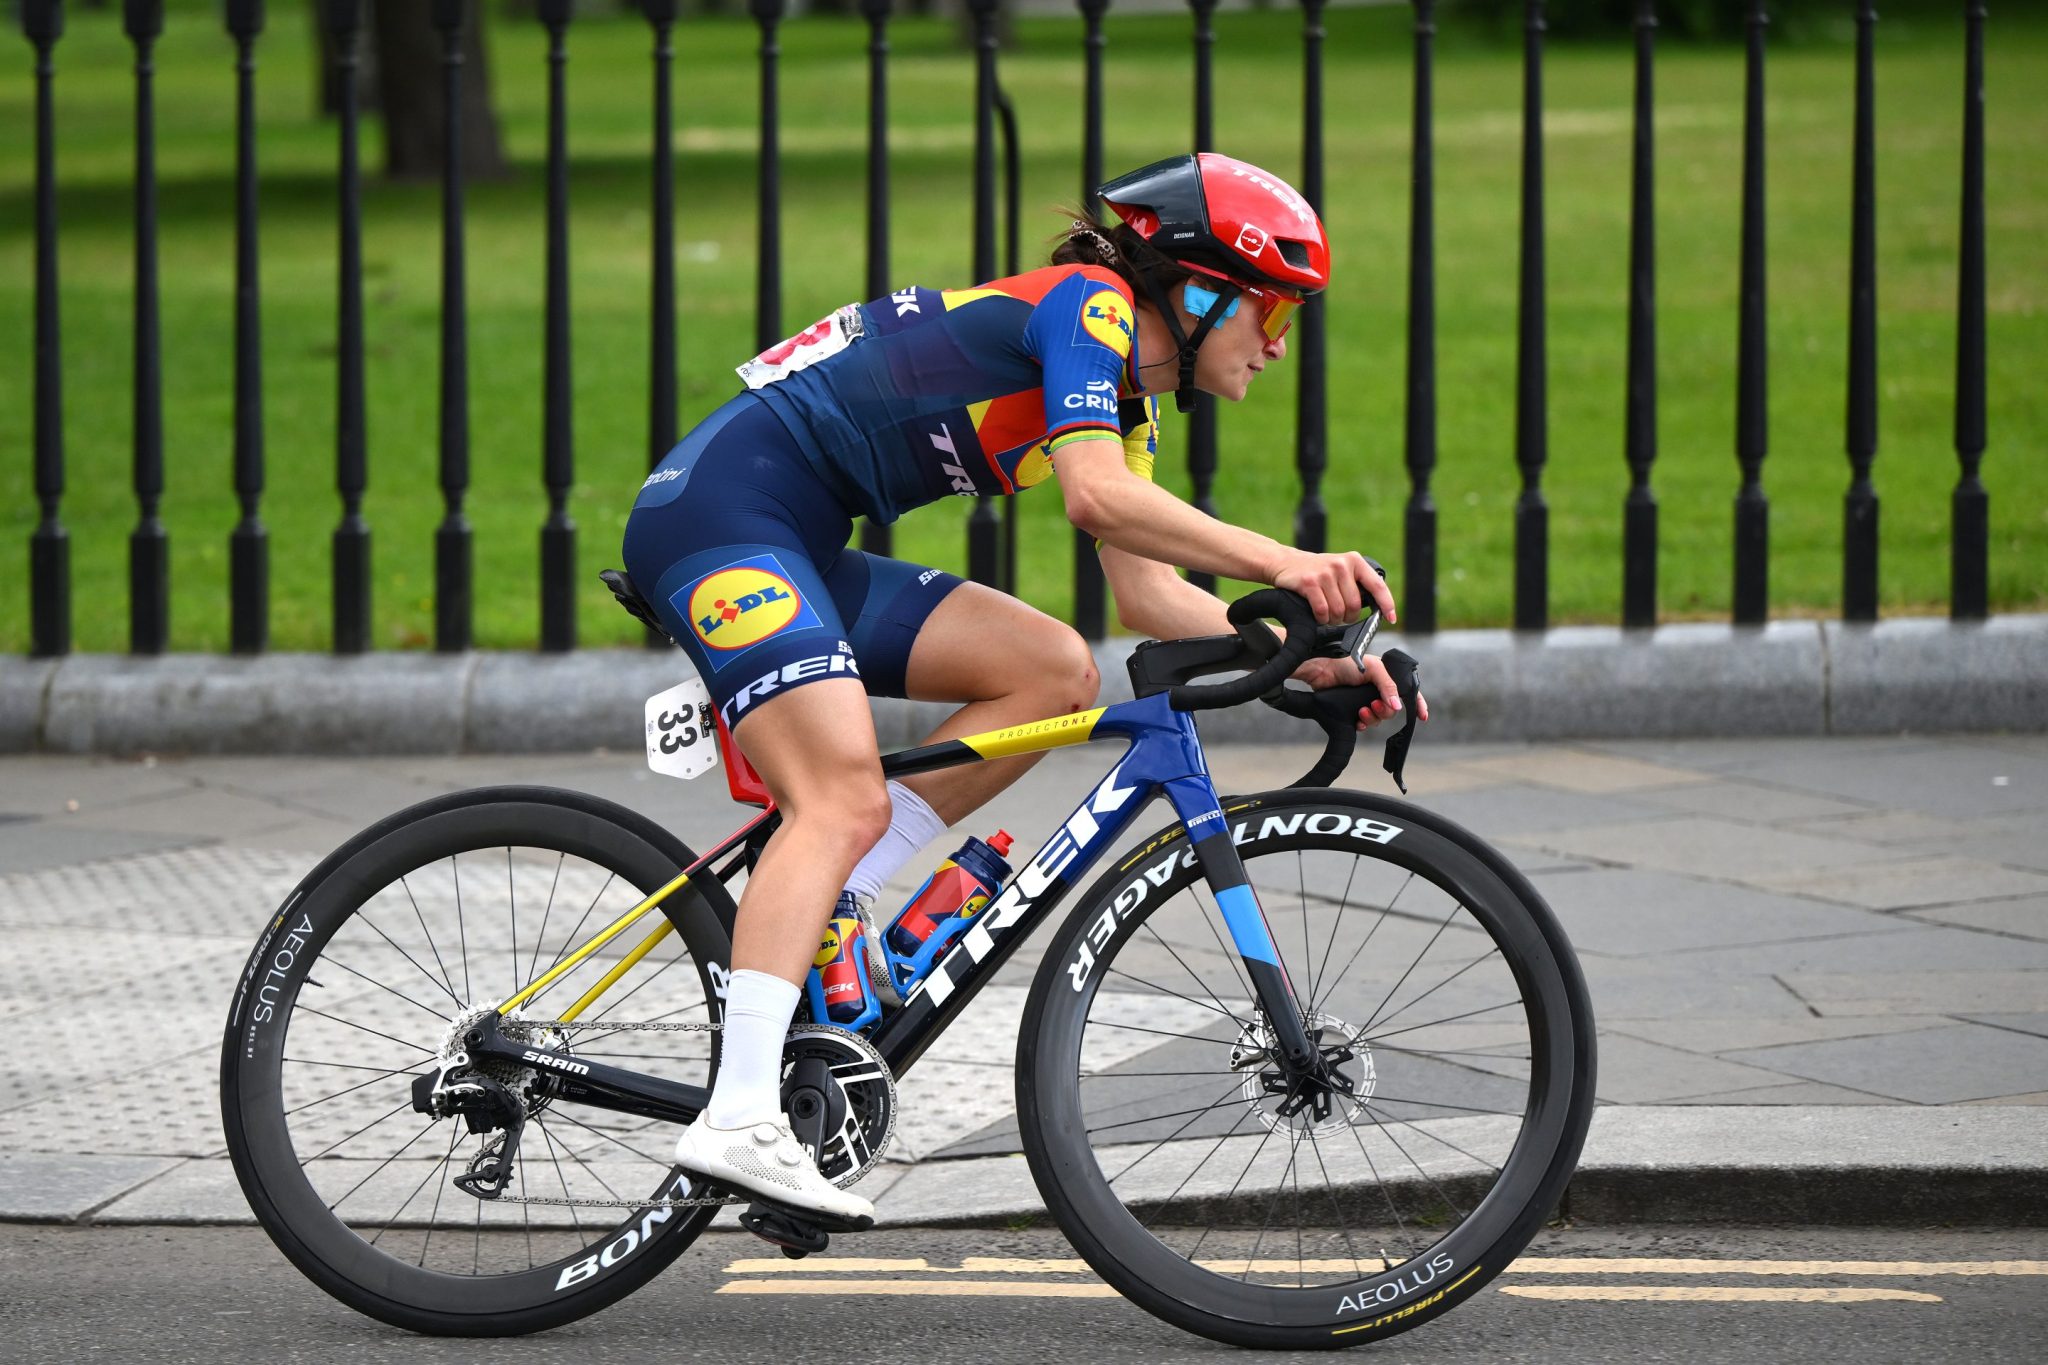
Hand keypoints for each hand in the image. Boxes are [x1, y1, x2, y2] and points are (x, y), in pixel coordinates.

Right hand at [1271, 549, 1397, 625]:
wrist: (1285, 562)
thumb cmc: (1317, 571)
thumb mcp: (1340, 570)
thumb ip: (1357, 584)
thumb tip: (1377, 608)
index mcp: (1354, 561)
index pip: (1377, 585)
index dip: (1386, 604)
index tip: (1391, 618)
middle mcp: (1342, 565)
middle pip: (1354, 605)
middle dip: (1347, 617)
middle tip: (1340, 617)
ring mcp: (1325, 573)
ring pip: (1338, 610)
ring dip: (1333, 619)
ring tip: (1327, 614)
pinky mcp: (1309, 582)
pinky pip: (1322, 611)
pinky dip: (1321, 618)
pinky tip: (1318, 614)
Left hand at [1291, 654, 1431, 731]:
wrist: (1321, 671)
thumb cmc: (1346, 663)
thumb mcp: (1373, 670)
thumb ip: (1388, 686)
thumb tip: (1398, 706)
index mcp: (1387, 678)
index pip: (1408, 693)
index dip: (1417, 705)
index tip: (1422, 717)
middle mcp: (1378, 690)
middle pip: (1393, 709)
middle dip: (1385, 711)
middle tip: (1374, 705)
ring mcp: (1366, 700)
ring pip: (1380, 718)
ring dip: (1373, 717)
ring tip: (1362, 711)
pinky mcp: (1354, 710)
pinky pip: (1366, 724)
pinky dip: (1364, 724)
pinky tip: (1358, 720)